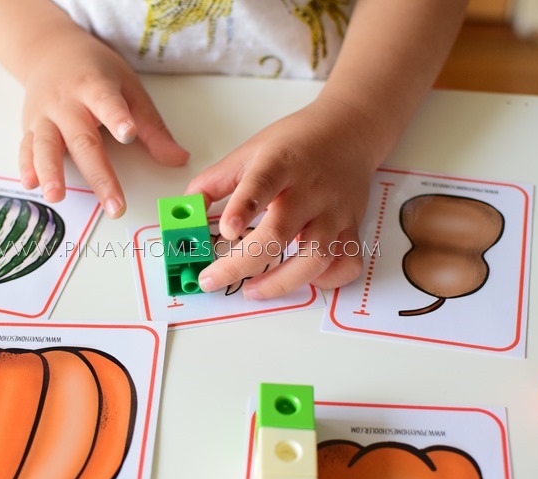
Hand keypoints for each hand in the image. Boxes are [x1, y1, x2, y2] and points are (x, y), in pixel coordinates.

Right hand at [18, 28, 188, 213]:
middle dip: (100, 176)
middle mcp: (67, 103)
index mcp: (95, 87)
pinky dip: (26, 167)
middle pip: (83, 141)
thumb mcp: (129, 88)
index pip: (107, 103)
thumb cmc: (94, 72)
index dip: (118, 118)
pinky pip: (26, 148)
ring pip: (46, 145)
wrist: (51, 51)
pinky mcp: (29, 128)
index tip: (129, 134)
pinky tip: (31, 185)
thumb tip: (178, 159)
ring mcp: (45, 116)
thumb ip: (152, 127)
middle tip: (114, 205)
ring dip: (51, 172)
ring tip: (56, 196)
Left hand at [186, 97, 375, 298]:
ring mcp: (334, 211)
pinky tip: (303, 279)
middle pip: (279, 233)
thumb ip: (215, 181)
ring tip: (252, 290)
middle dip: (242, 263)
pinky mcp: (352, 227)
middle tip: (212, 279)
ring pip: (315, 258)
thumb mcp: (250, 150)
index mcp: (281, 163)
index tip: (225, 230)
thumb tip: (185, 211)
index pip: (262, 184)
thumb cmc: (296, 142)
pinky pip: (346, 265)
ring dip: (281, 283)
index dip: (243, 208)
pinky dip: (327, 281)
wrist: (350, 130)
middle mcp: (310, 189)